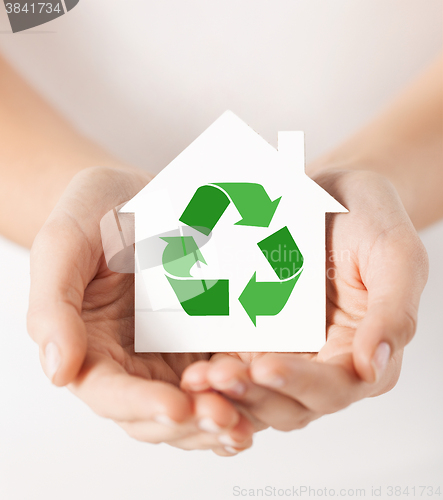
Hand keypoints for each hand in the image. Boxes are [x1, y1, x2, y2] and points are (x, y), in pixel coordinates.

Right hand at [27, 166, 252, 454]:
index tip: (176, 407)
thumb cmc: (92, 214)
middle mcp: (133, 362)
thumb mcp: (64, 245)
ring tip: (252, 414)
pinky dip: (245, 387)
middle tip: (227, 417)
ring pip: (197, 404)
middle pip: (159, 414)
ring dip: (224, 415)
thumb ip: (53, 307)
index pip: (111, 394)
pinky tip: (268, 383)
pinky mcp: (205, 338)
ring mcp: (172, 353)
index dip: (141, 405)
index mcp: (92, 349)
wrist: (134, 194)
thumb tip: (58, 372)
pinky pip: (226, 372)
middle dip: (193, 421)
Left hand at [181, 169, 428, 431]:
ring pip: (257, 390)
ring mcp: (287, 349)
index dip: (300, 383)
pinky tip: (192, 362)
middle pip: (289, 401)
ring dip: (227, 391)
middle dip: (253, 394)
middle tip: (216, 376)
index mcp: (362, 351)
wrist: (330, 192)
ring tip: (197, 377)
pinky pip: (236, 360)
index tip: (265, 365)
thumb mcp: (395, 254)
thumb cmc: (369, 218)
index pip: (334, 386)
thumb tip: (371, 366)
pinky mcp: (258, 334)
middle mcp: (324, 360)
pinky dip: (216, 369)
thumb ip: (393, 311)